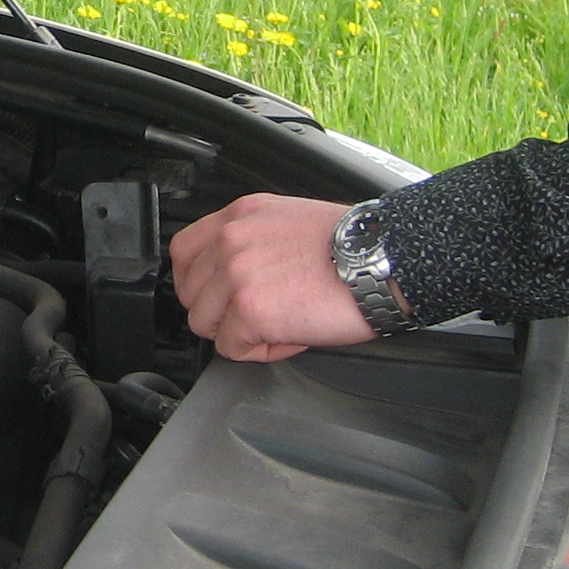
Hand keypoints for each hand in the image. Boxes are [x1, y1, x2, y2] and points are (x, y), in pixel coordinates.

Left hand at [167, 194, 388, 360]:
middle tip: (261, 316)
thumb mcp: (286, 222)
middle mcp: (231, 239)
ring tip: (280, 325)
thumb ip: (250, 243)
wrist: (384, 259)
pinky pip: (233, 348)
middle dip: (223, 313)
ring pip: (205, 324)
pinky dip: (262, 352)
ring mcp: (236, 274)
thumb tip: (230, 278)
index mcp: (239, 216)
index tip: (220, 297)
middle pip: (191, 294)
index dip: (199, 283)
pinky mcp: (249, 309)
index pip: (183, 252)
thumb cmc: (352, 247)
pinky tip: (291, 336)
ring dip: (240, 334)